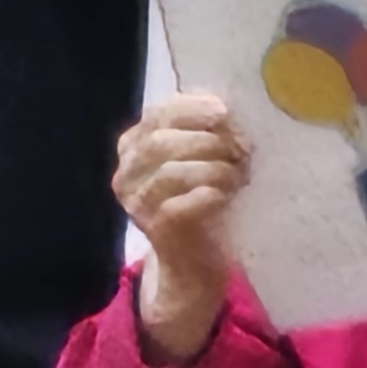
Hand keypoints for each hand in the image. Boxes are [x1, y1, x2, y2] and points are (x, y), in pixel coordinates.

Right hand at [113, 91, 247, 362]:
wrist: (194, 258)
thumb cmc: (200, 197)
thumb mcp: (197, 156)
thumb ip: (203, 130)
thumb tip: (226, 113)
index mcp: (132, 145)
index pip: (158, 114)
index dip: (192, 108)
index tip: (225, 111)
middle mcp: (125, 174)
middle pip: (161, 142)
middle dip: (206, 140)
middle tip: (240, 146)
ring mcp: (137, 204)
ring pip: (170, 173)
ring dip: (212, 167)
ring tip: (239, 172)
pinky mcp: (155, 230)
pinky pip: (178, 207)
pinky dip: (208, 195)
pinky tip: (227, 194)